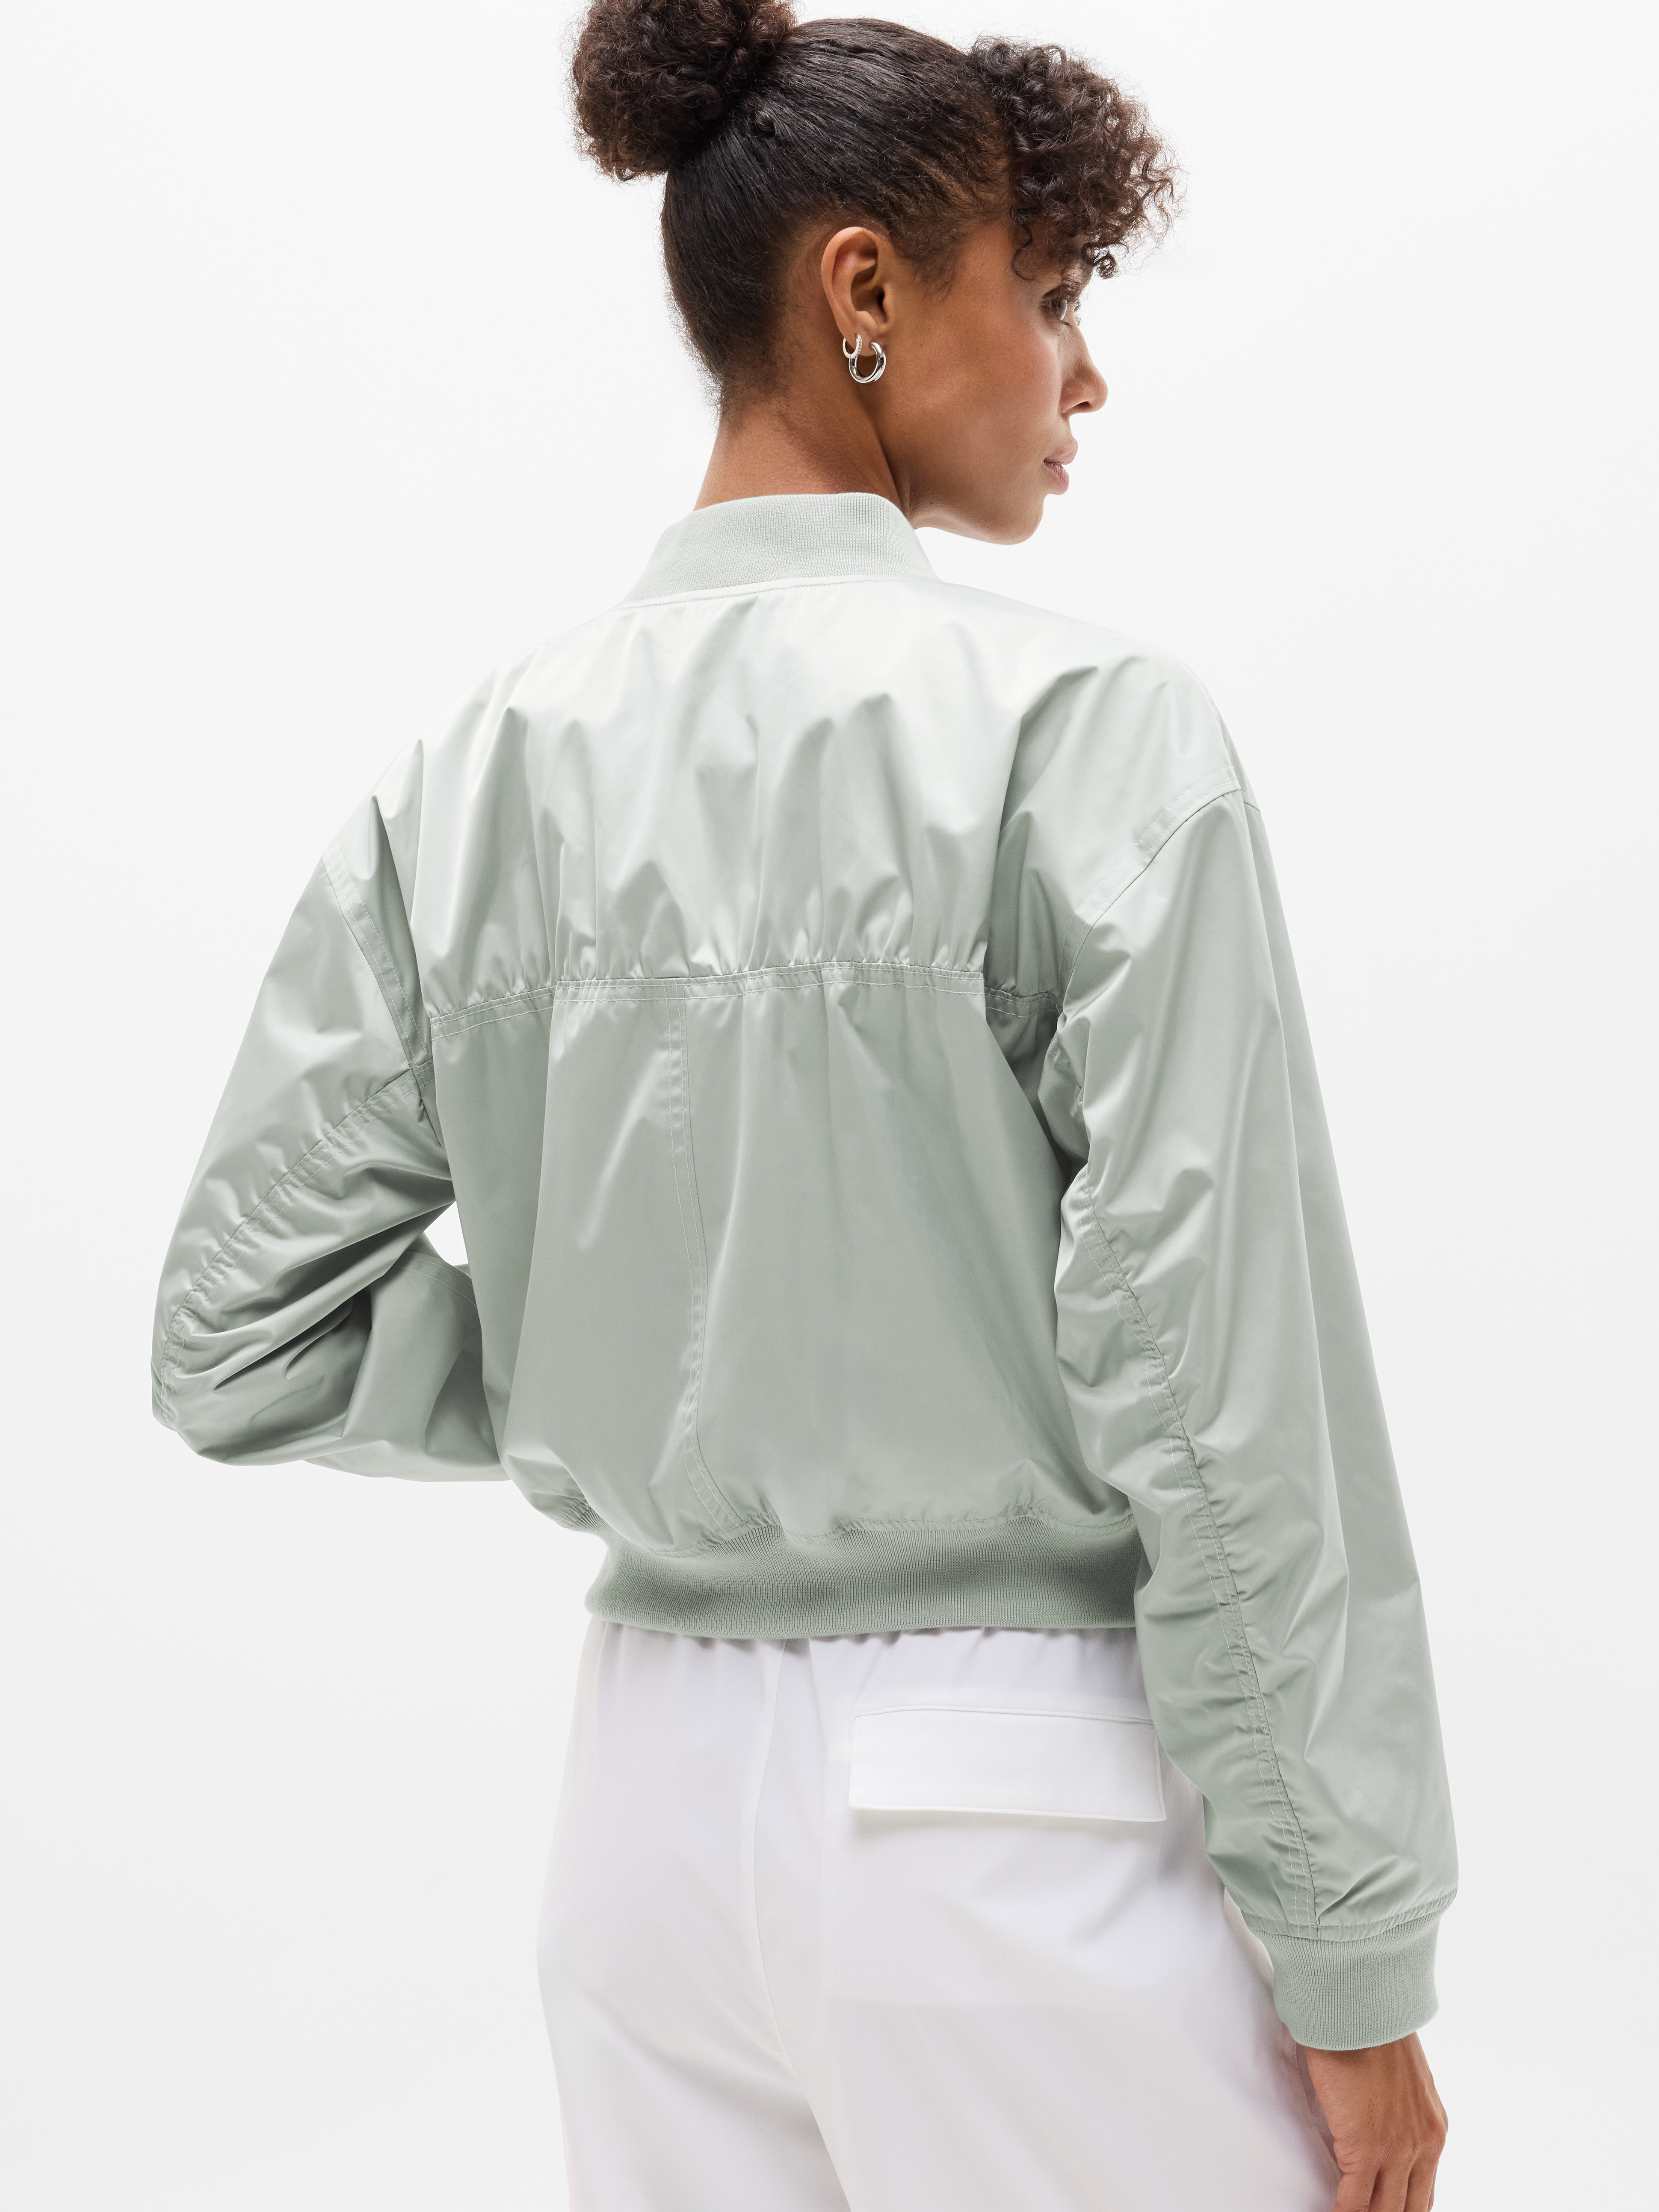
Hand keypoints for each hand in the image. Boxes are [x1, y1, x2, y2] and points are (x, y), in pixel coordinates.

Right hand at [1301, 2032, 1446, 2210]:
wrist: (1359, 2005)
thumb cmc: (1370, 2028)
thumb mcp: (1401, 2078)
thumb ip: (1398, 2110)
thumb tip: (1377, 2122)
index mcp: (1433, 2128)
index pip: (1425, 2193)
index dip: (1404, 2210)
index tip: (1384, 2208)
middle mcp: (1424, 2144)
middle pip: (1410, 2209)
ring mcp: (1397, 2149)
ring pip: (1384, 2211)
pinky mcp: (1366, 2147)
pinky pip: (1354, 2202)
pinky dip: (1342, 2211)